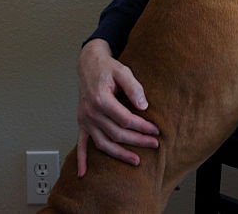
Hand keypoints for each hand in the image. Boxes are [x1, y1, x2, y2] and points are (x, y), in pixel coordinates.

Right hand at [76, 39, 159, 176]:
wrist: (89, 64)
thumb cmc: (107, 68)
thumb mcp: (123, 71)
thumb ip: (134, 87)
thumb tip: (143, 105)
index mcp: (101, 100)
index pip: (125, 119)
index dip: (142, 126)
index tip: (156, 130)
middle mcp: (91, 113)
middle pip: (116, 133)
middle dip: (137, 141)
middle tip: (154, 144)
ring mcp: (85, 120)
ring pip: (102, 143)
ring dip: (119, 154)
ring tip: (136, 161)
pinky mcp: (82, 123)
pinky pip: (81, 144)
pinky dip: (81, 160)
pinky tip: (84, 173)